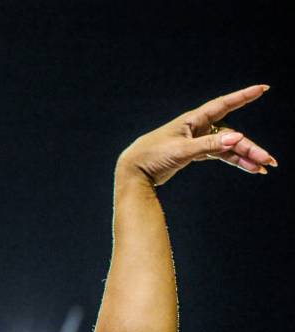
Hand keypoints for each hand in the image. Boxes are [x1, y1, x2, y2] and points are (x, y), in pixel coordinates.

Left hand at [118, 84, 276, 185]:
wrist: (133, 172)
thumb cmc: (153, 156)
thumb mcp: (182, 151)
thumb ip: (209, 145)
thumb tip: (237, 137)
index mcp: (192, 121)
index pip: (223, 105)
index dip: (243, 96)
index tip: (263, 88)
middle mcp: (197, 128)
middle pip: (230, 134)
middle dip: (250, 147)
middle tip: (269, 160)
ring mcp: (196, 141)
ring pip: (227, 146)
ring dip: (244, 157)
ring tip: (262, 168)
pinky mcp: (194, 153)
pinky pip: (219, 155)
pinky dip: (233, 161)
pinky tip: (248, 168)